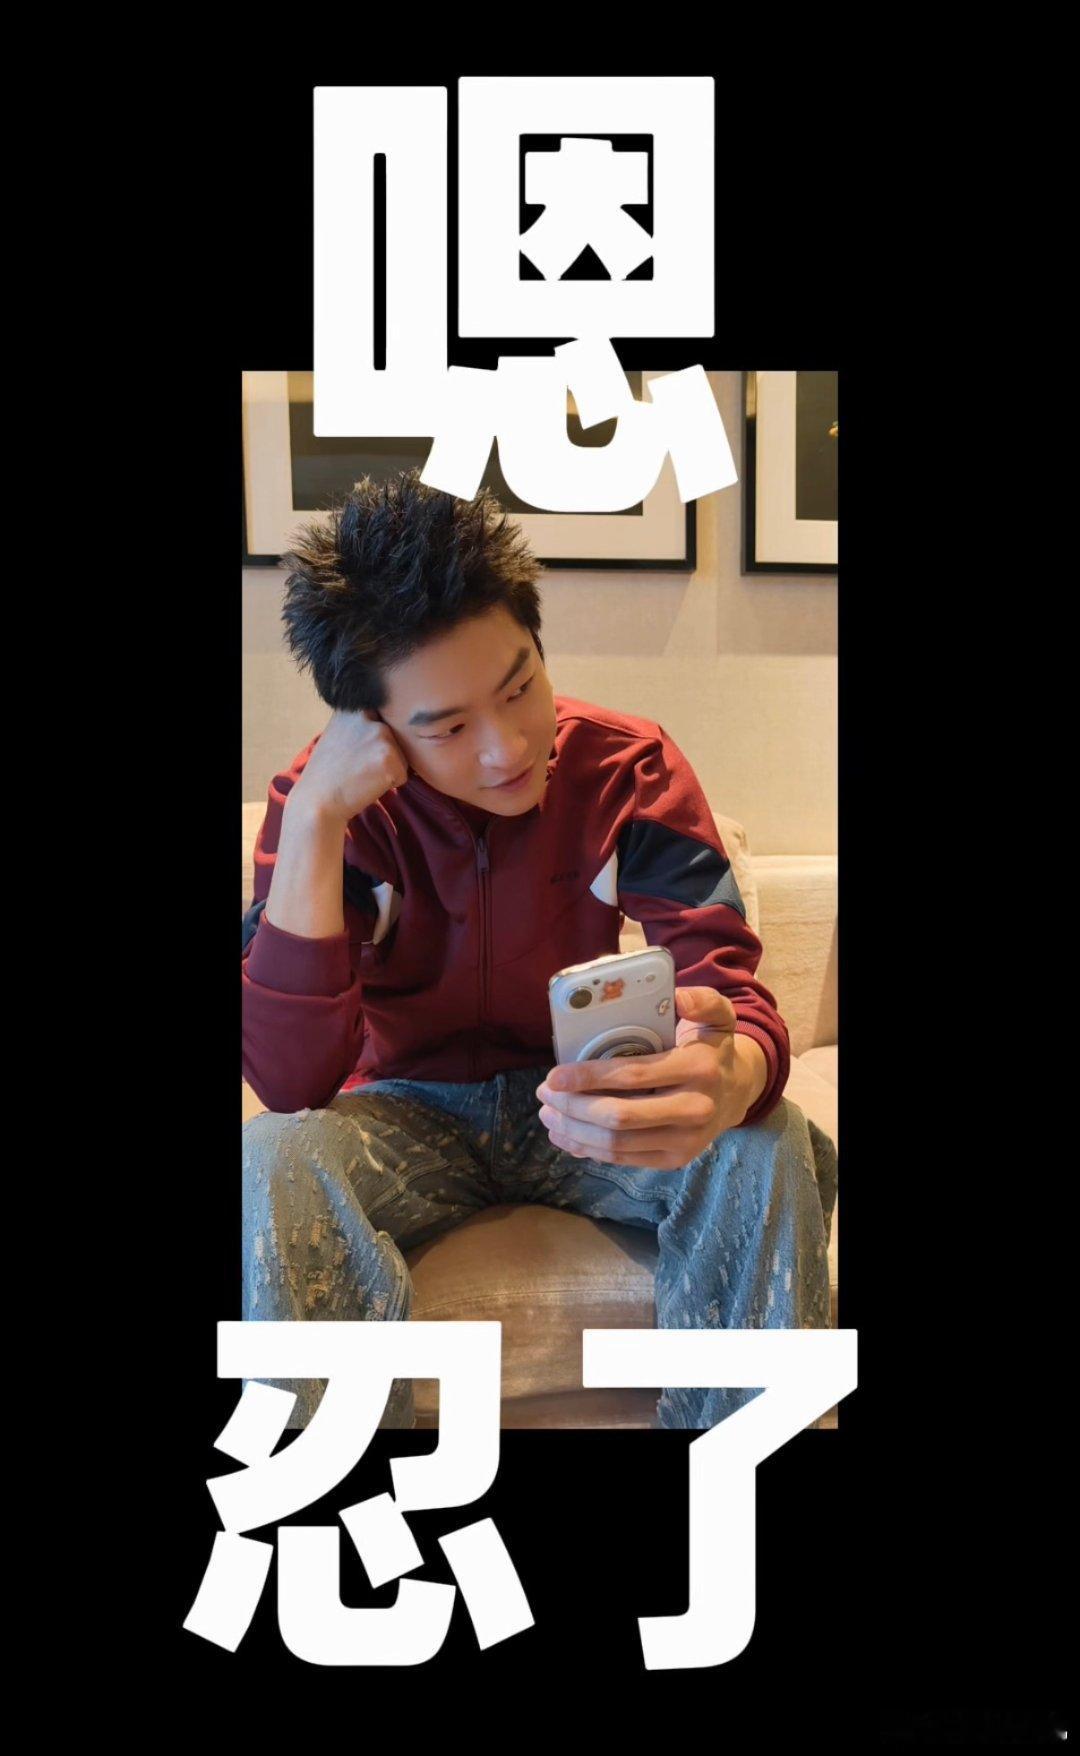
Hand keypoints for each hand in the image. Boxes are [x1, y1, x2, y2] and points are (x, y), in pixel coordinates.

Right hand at [289, 708, 409, 824]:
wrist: (317, 801)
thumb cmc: (328, 774)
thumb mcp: (337, 734)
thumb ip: (359, 724)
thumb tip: (386, 723)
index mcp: (353, 708)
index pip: (382, 720)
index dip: (373, 741)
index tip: (355, 752)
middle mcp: (368, 716)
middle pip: (395, 738)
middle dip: (382, 754)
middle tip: (356, 766)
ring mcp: (380, 735)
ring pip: (401, 755)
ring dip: (387, 768)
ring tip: (361, 774)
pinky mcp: (390, 757)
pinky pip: (403, 774)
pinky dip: (390, 784)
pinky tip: (367, 784)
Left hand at [536, 988, 768, 1170]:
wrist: (738, 1092)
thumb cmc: (713, 1049)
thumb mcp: (718, 1016)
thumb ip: (703, 1000)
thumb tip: (677, 996)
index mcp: (699, 1070)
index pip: (633, 1076)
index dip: (589, 1077)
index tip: (554, 1075)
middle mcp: (695, 1110)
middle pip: (619, 1116)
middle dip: (573, 1107)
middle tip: (544, 1093)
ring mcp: (686, 1141)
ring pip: (617, 1143)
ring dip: (574, 1130)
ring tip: (548, 1113)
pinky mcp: (674, 1161)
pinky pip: (623, 1159)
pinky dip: (588, 1149)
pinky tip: (566, 1135)